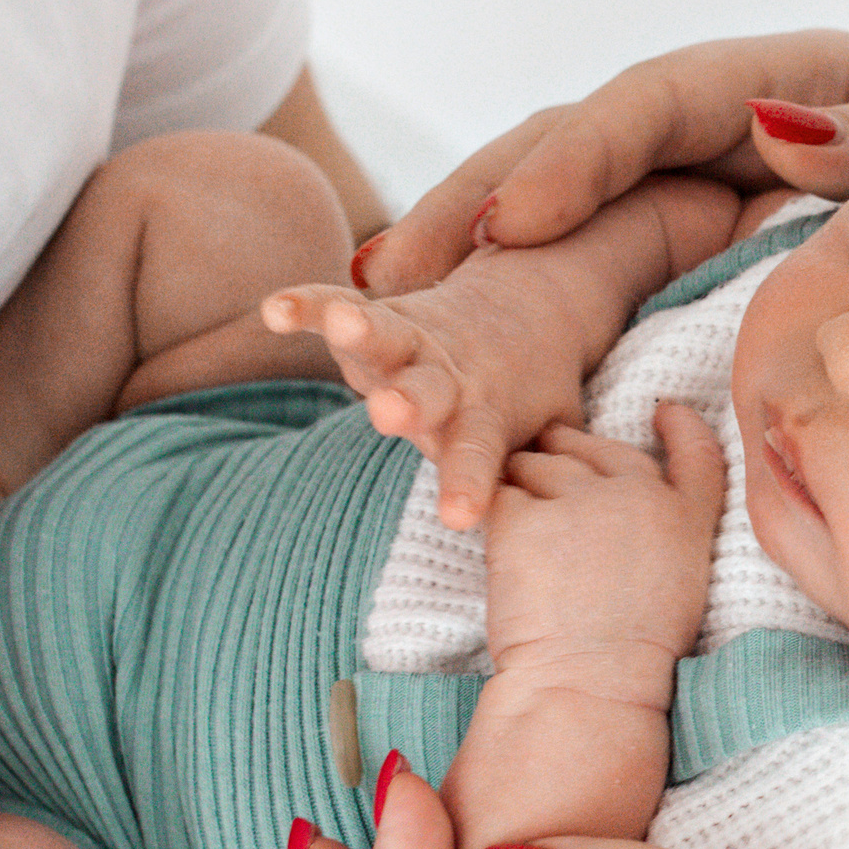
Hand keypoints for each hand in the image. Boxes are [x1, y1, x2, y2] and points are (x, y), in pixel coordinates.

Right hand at [262, 267, 589, 531]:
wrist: (533, 311)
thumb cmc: (535, 396)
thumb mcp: (556, 433)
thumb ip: (556, 473)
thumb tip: (573, 541)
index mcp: (489, 415)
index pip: (478, 454)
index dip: (468, 483)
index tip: (459, 516)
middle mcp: (449, 379)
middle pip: (428, 392)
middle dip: (409, 402)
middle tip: (393, 414)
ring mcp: (413, 344)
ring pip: (386, 338)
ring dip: (363, 332)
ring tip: (343, 323)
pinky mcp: (382, 316)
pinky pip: (339, 307)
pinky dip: (310, 306)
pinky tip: (275, 311)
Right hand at [352, 30, 848, 296]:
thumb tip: (771, 128)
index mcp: (784, 84)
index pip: (652, 106)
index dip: (575, 160)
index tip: (511, 223)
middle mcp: (722, 133)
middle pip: (572, 151)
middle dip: (473, 205)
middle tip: (385, 275)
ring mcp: (699, 196)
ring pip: (562, 214)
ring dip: (467, 257)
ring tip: (375, 307)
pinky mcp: (691, 261)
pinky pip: (591, 275)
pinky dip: (514, 304)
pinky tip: (441, 344)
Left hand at [483, 408, 724, 702]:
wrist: (585, 685)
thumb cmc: (628, 653)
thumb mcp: (678, 583)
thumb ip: (664, 527)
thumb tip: (624, 491)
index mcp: (686, 518)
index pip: (697, 451)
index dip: (681, 426)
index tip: (664, 411)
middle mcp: (639, 496)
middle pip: (595, 448)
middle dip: (568, 454)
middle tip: (550, 491)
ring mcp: (580, 501)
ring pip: (538, 461)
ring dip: (524, 482)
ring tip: (528, 539)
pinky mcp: (524, 517)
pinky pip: (499, 491)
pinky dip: (494, 513)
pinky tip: (503, 548)